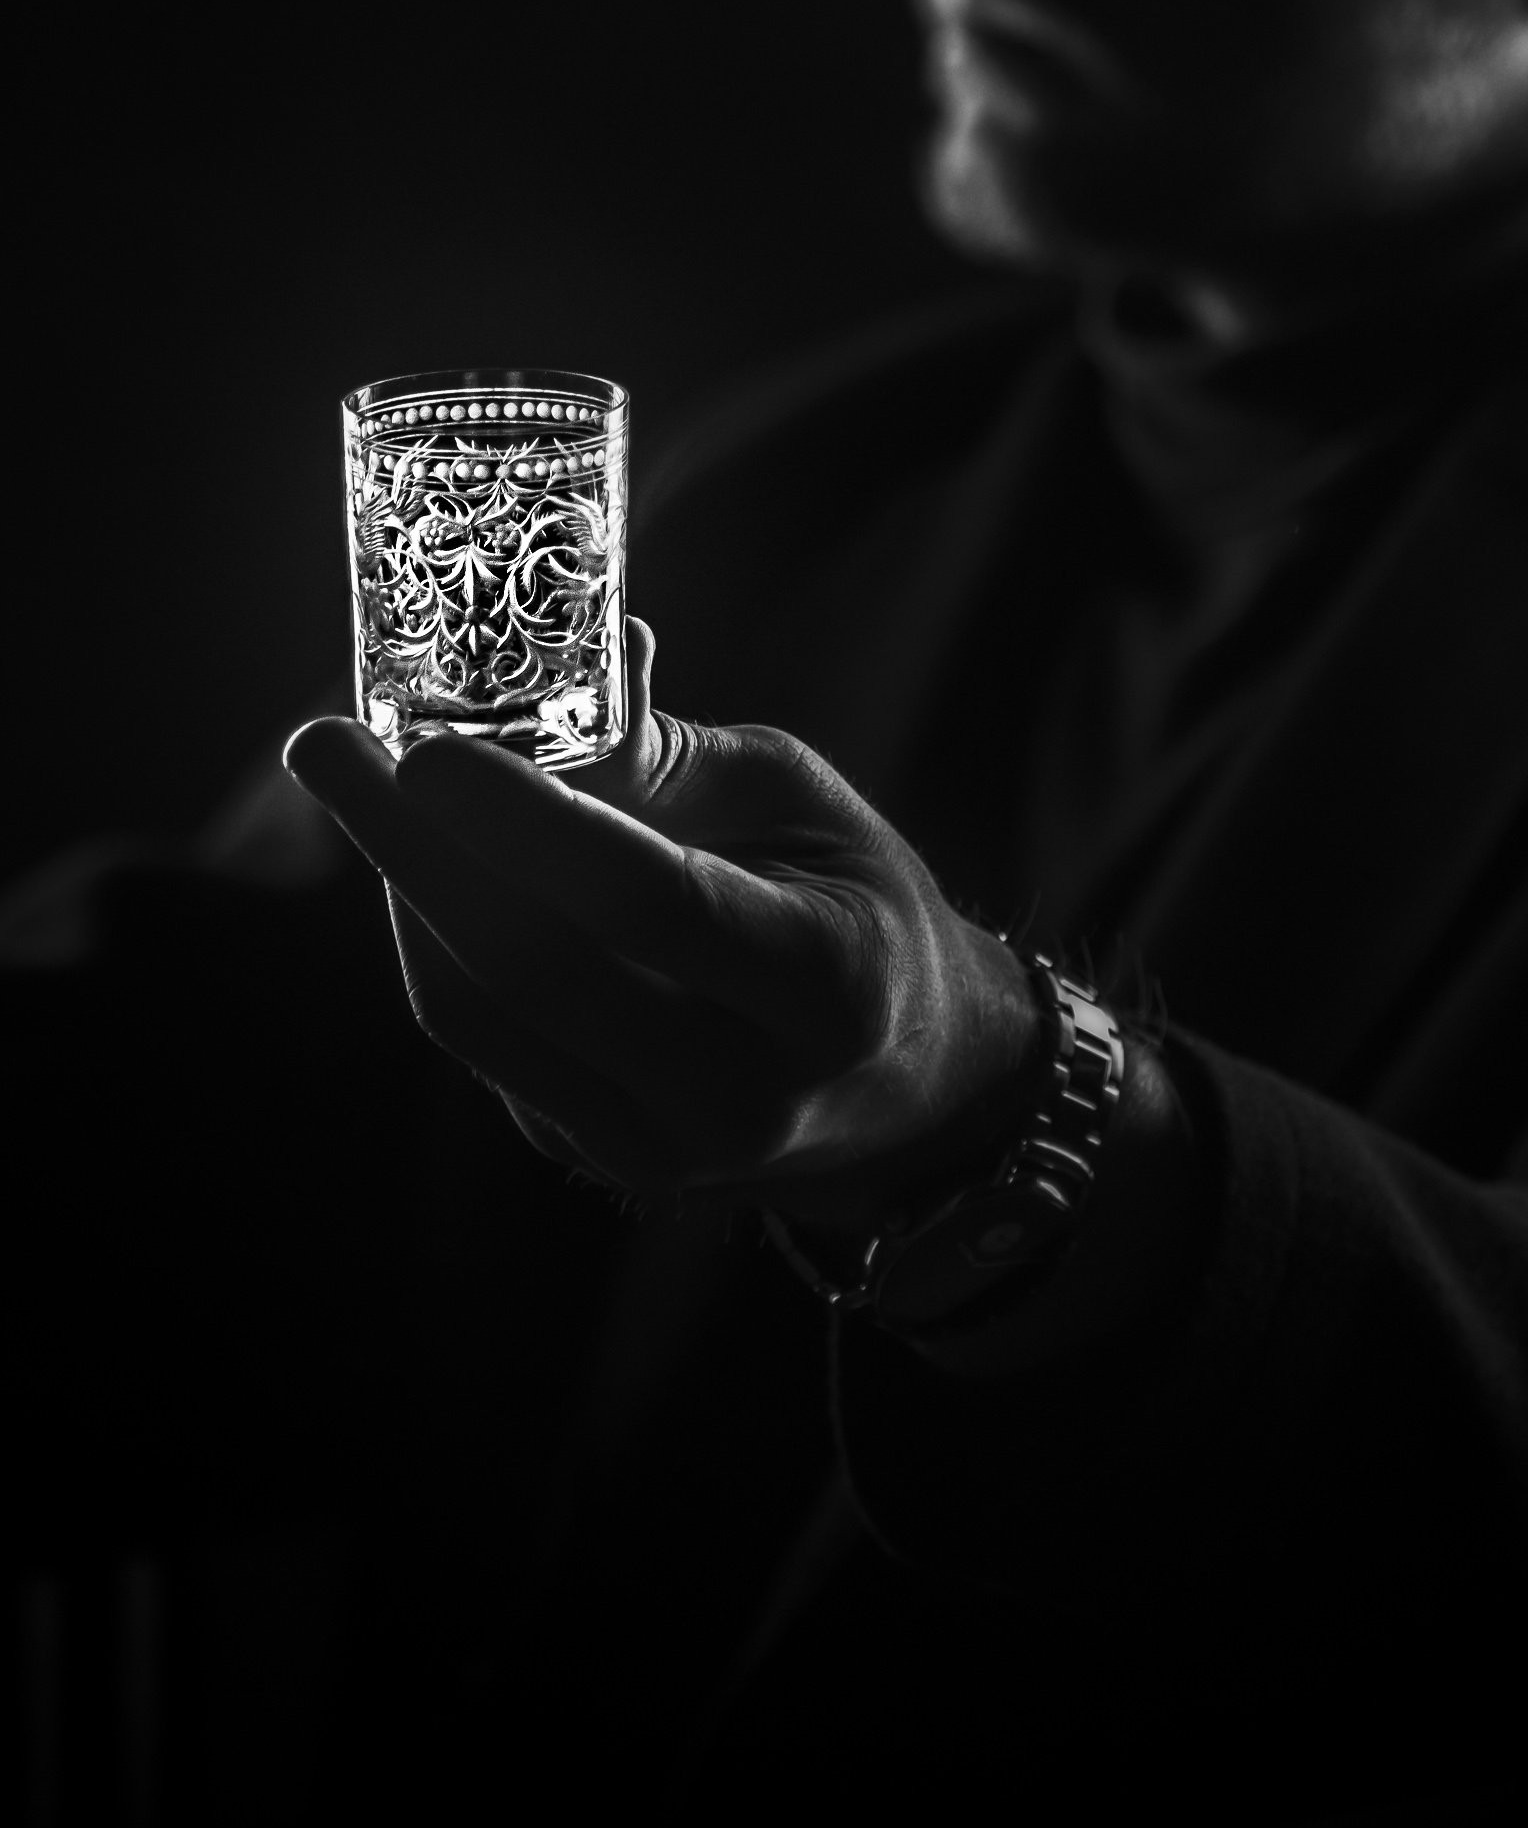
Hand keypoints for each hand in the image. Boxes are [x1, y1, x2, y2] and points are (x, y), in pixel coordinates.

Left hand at [281, 620, 1043, 1222]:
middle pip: (536, 972)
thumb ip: (672, 755)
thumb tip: (550, 673)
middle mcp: (741, 1097)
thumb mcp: (801, 800)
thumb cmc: (852, 902)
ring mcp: (659, 1147)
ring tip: (349, 775)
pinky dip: (433, 931)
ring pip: (481, 1012)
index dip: (534, 826)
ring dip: (402, 885)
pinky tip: (414, 850)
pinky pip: (481, 1035)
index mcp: (827, 991)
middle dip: (412, 849)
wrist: (903, 1079)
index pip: (654, 908)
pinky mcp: (592, 1154)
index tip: (431, 745)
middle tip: (324, 742)